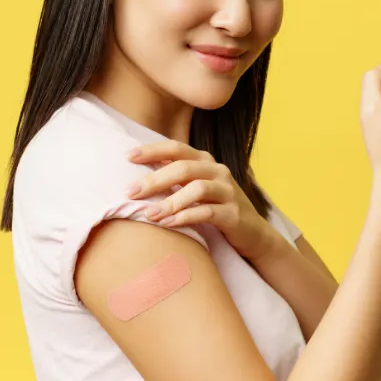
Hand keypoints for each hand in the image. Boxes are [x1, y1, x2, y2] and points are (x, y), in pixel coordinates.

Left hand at [125, 140, 277, 261]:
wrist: (252, 233)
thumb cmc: (216, 208)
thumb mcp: (195, 188)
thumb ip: (175, 177)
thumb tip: (138, 171)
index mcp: (205, 161)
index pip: (176, 148)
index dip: (151, 150)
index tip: (127, 157)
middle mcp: (218, 171)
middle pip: (183, 167)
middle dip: (154, 180)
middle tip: (130, 192)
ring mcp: (228, 191)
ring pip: (196, 189)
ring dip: (169, 202)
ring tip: (149, 214)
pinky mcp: (234, 214)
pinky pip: (208, 212)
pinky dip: (186, 217)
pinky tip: (169, 224)